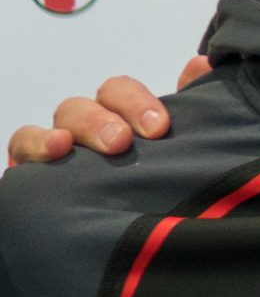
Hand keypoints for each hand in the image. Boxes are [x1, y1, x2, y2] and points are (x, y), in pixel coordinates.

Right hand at [6, 57, 210, 167]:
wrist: (140, 230)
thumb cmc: (158, 178)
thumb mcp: (180, 144)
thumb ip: (194, 106)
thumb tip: (200, 65)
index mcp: (119, 117)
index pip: (119, 92)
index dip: (135, 101)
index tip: (158, 126)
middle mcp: (85, 129)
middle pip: (80, 109)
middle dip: (99, 121)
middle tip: (119, 142)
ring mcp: (58, 152)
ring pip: (49, 128)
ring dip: (57, 134)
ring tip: (66, 145)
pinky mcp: (37, 178)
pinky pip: (22, 155)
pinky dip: (32, 147)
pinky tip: (50, 152)